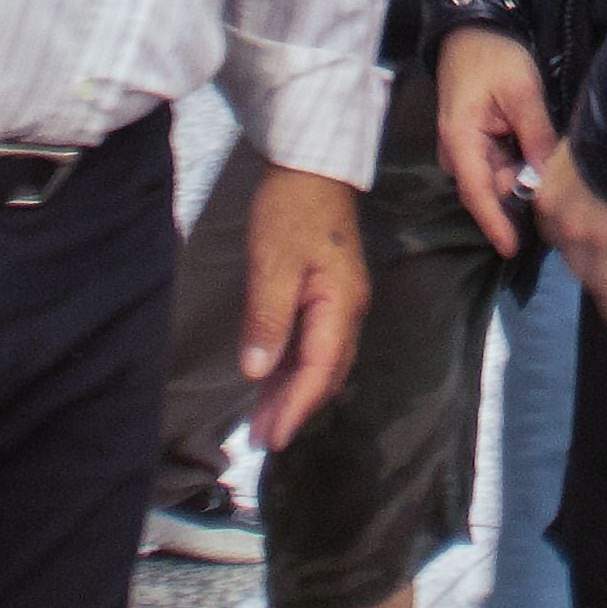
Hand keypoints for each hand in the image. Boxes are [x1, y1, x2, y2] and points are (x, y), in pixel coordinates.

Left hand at [238, 165, 371, 452]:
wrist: (311, 167)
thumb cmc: (291, 211)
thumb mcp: (273, 265)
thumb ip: (268, 320)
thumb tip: (258, 371)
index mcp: (341, 305)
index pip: (322, 370)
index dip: (297, 407)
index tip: (272, 438)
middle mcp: (348, 310)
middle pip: (326, 372)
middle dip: (295, 408)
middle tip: (262, 440)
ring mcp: (339, 302)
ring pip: (319, 361)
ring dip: (292, 392)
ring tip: (261, 423)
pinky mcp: (326, 294)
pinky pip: (312, 343)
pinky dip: (291, 368)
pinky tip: (268, 382)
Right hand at [436, 24, 557, 254]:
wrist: (472, 31)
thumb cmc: (494, 58)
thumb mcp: (522, 92)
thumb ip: (535, 134)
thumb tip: (548, 176)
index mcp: (461, 140)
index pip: (477, 192)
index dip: (495, 223)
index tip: (512, 249)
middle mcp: (457, 151)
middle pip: (488, 190)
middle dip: (517, 205)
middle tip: (557, 215)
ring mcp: (464, 148)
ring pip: (494, 180)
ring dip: (520, 187)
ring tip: (555, 193)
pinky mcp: (475, 143)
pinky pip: (496, 167)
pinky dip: (517, 172)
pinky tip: (541, 172)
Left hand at [535, 143, 606, 331]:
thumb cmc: (604, 129)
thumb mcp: (569, 148)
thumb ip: (566, 172)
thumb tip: (567, 181)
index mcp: (551, 204)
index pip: (559, 241)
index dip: (576, 254)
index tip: (587, 264)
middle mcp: (572, 231)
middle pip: (583, 269)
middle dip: (597, 290)